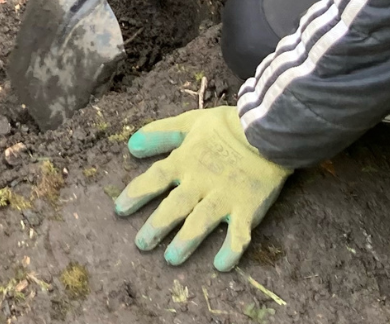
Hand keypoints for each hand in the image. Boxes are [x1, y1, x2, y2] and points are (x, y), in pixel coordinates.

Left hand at [114, 106, 289, 271]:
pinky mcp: (248, 208)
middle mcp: (201, 182)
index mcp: (186, 161)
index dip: (136, 194)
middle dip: (156, 226)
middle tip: (141, 244)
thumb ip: (161, 133)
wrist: (269, 130)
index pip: (155, 178)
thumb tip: (131, 146)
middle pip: (173, 207)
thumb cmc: (229, 125)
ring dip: (185, 242)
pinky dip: (231, 250)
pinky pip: (239, 234)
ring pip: (200, 223)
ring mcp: (225, 197)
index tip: (120, 210)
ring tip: (171, 258)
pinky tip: (221, 265)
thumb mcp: (190, 122)